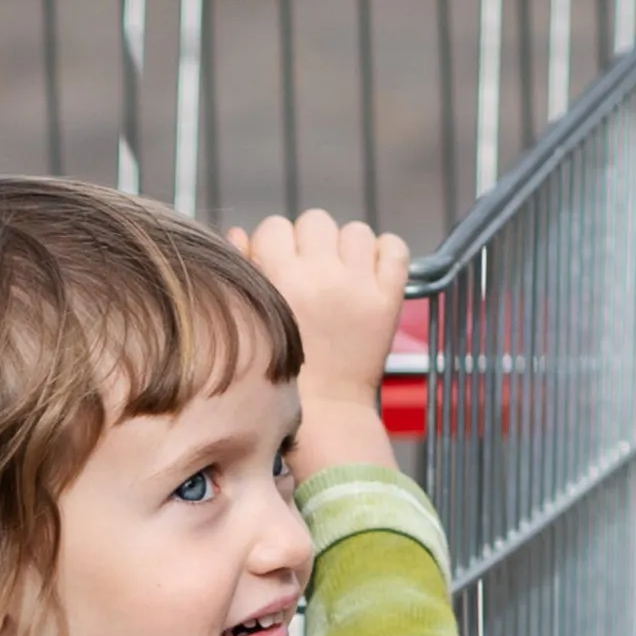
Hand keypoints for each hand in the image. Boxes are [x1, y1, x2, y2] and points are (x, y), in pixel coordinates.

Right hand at [243, 209, 412, 483]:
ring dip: (348, 248)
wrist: (326, 414)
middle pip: (315, 221)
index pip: (274, 227)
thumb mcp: (253, 321)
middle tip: (312, 272)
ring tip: (344, 275)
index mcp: (279, 277)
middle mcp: (320, 274)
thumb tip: (241, 234)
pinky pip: (395, 248)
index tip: (279, 266)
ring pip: (356, 230)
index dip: (275, 244)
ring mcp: (359, 284)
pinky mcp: (390, 298)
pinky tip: (372, 274)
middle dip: (311, 242)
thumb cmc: (282, 372)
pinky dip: (386, 255)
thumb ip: (244, 272)